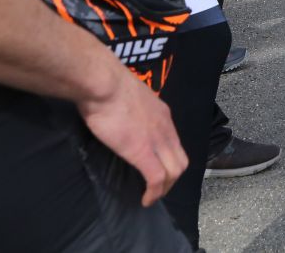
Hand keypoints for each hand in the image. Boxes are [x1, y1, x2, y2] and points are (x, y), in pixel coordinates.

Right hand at [77, 65, 187, 205]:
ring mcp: (156, 140)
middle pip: (181, 159)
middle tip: (156, 189)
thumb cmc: (107, 85)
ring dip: (165, 188)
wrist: (104, 83)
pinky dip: (154, 192)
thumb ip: (132, 108)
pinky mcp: (142, 151)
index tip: (158, 170)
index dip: (169, 159)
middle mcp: (165, 127)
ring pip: (174, 170)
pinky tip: (145, 200)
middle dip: (172, 179)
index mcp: (162, 114)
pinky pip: (157, 177)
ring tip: (151, 197)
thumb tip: (120, 114)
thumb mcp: (128, 96)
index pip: (175, 142)